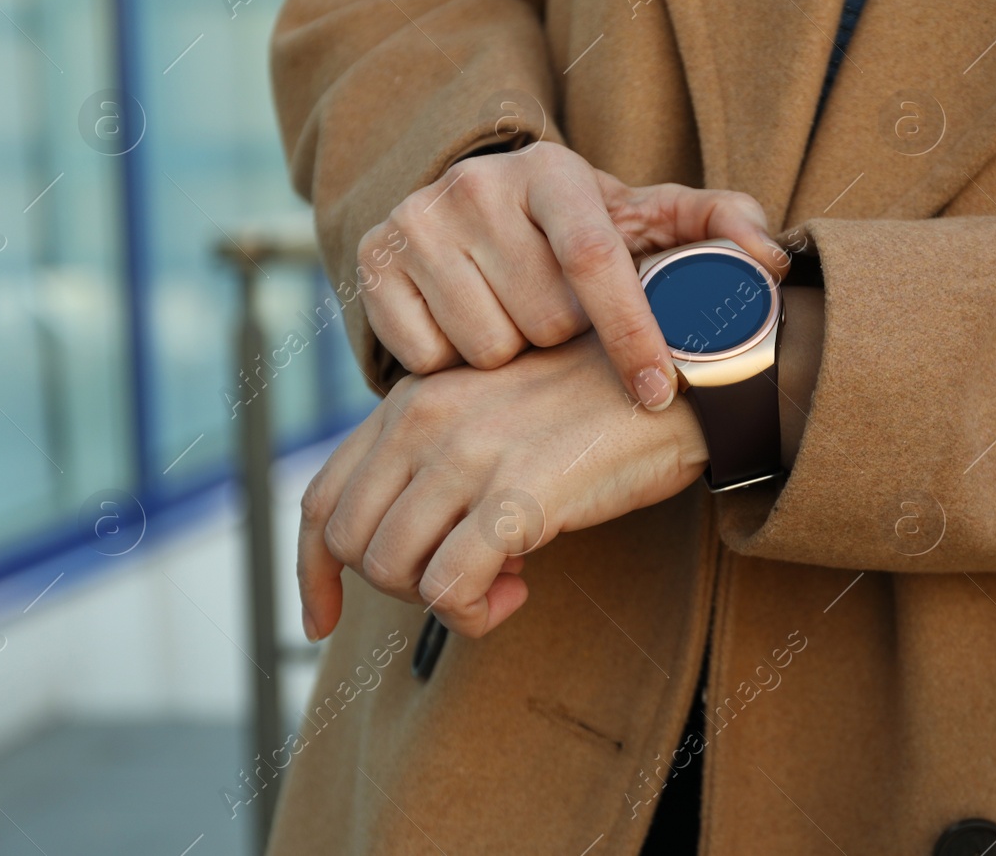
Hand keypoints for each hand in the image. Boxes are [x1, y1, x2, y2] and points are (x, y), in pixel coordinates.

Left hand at [297, 332, 708, 639]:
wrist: (684, 377)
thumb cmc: (600, 403)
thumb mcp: (497, 412)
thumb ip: (442, 456)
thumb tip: (415, 544)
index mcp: (414, 398)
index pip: (321, 496)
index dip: (312, 570)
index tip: (321, 618)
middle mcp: (426, 418)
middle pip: (351, 542)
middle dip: (397, 587)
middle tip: (464, 581)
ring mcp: (469, 453)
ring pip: (393, 570)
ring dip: (441, 601)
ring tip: (502, 585)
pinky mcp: (518, 494)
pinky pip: (451, 588)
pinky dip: (474, 613)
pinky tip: (519, 593)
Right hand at [358, 142, 785, 408]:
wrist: (470, 208)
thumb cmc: (578, 229)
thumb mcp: (645, 218)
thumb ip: (719, 226)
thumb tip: (774, 259)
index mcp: (553, 172)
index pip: (596, 260)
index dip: (631, 333)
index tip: (655, 392)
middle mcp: (477, 185)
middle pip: (543, 321)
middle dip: (564, 339)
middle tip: (561, 320)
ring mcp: (415, 221)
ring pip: (486, 348)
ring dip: (512, 355)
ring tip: (516, 322)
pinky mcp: (370, 264)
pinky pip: (425, 359)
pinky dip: (452, 363)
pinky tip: (467, 328)